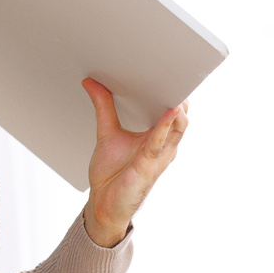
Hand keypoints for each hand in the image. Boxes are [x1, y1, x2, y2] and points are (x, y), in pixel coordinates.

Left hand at [81, 77, 187, 247]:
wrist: (103, 204)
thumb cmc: (111, 174)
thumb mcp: (107, 133)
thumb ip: (104, 107)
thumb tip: (92, 82)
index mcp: (156, 136)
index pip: (173, 109)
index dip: (174, 90)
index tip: (169, 68)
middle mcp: (163, 144)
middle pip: (180, 114)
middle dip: (181, 94)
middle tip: (178, 71)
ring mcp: (159, 155)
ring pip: (178, 126)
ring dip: (179, 106)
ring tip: (178, 86)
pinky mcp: (150, 165)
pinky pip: (160, 142)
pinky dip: (165, 126)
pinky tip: (170, 111)